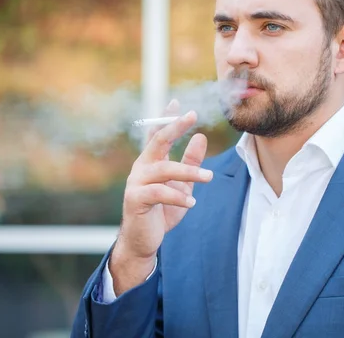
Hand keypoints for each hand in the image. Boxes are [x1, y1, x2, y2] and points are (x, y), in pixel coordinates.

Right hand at [110, 100, 212, 293]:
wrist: (144, 241)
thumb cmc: (162, 212)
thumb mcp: (182, 186)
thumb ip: (190, 163)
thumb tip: (200, 137)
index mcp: (151, 162)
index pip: (158, 135)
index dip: (166, 118)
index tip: (177, 102)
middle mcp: (141, 167)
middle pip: (158, 141)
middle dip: (174, 127)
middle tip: (191, 116)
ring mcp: (136, 182)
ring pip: (164, 169)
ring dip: (189, 172)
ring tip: (209, 178)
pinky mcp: (135, 199)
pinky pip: (158, 192)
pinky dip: (177, 197)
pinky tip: (191, 203)